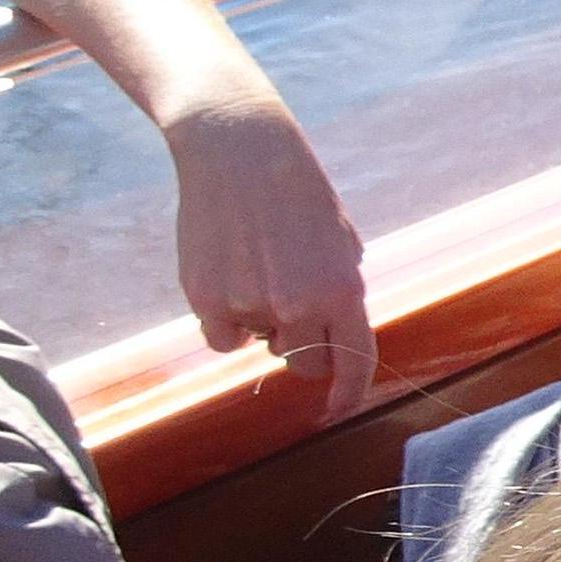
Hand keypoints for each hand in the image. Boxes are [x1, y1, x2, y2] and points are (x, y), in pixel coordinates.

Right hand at [164, 81, 377, 414]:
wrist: (240, 151)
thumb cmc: (297, 194)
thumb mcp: (340, 243)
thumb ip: (339, 293)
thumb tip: (331, 337)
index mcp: (343, 291)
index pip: (353, 362)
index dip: (348, 394)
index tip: (337, 409)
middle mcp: (299, 305)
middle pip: (303, 364)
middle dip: (303, 351)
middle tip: (293, 312)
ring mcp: (250, 305)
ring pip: (259, 345)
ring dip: (262, 325)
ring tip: (258, 270)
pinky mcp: (207, 299)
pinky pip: (221, 338)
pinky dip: (225, 321)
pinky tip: (228, 277)